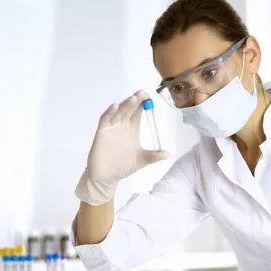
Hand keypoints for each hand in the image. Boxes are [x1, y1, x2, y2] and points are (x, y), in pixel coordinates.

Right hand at [75, 90, 169, 204]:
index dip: (143, 104)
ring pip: (118, 112)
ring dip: (125, 105)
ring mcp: (111, 128)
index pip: (138, 112)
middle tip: (143, 93)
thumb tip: (168, 154)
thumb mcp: (142, 160)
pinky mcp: (101, 132)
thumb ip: (154, 156)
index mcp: (132, 129)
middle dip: (136, 101)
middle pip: (129, 109)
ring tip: (133, 98)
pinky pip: (105, 120)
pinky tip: (115, 106)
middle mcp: (122, 125)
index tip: (150, 97)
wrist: (106, 177)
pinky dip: (110, 113)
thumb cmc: (122, 167)